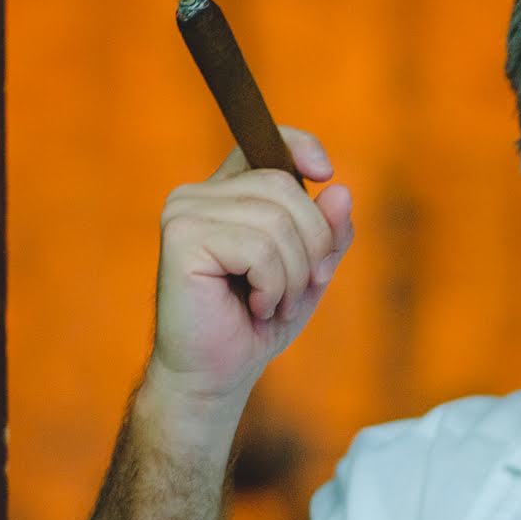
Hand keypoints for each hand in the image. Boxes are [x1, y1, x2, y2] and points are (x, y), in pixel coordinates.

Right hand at [144, 126, 354, 419]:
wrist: (213, 376)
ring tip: (274, 305)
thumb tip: (338, 189)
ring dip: (292, 275)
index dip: (300, 146)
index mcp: (224, 194)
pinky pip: (258, 248)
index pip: (264, 143)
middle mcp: (197, 195)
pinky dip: (272, 286)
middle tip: (302, 289)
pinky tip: (255, 308)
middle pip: (284, 188)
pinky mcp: (182, 238)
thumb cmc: (255, 324)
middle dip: (312, 244)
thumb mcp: (307, 273)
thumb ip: (327, 233)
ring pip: (275, 220)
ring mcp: (184, 212)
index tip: (325, 172)